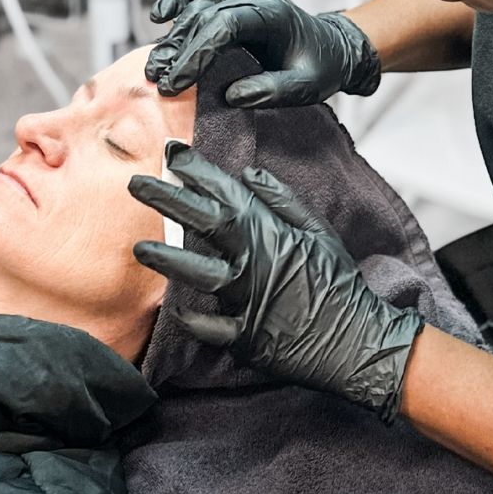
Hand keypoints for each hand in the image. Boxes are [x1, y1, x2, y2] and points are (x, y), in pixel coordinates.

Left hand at [128, 146, 422, 418]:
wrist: (357, 342)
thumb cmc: (340, 284)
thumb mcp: (320, 233)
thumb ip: (284, 201)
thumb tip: (250, 174)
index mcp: (271, 233)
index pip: (226, 193)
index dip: (197, 170)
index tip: (172, 151)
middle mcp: (254, 262)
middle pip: (204, 223)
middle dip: (168, 199)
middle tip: (135, 183)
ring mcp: (247, 300)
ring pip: (199, 274)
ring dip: (167, 258)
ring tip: (138, 248)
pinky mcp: (244, 337)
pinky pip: (210, 327)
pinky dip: (195, 318)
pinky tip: (179, 309)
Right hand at [145, 0, 381, 106]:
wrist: (335, 47)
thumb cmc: (323, 66)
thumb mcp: (307, 86)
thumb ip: (272, 90)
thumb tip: (232, 96)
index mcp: (273, 15)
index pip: (225, 26)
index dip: (197, 53)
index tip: (178, 82)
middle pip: (205, 16)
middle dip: (178, 50)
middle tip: (158, 80)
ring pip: (198, 6)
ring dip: (174, 36)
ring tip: (155, 66)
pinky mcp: (234, 2)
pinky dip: (179, 2)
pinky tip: (159, 16)